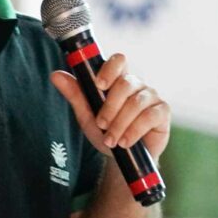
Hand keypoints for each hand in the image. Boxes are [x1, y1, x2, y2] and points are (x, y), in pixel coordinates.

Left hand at [50, 53, 170, 158]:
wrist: (121, 157)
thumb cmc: (104, 131)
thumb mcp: (86, 114)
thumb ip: (74, 94)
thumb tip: (55, 75)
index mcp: (118, 79)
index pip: (118, 61)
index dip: (110, 69)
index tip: (99, 85)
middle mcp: (137, 84)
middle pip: (126, 83)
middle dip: (110, 106)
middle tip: (101, 124)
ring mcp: (151, 96)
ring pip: (136, 102)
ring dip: (120, 123)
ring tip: (111, 140)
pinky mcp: (162, 112)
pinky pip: (150, 116)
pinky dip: (134, 130)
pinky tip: (125, 142)